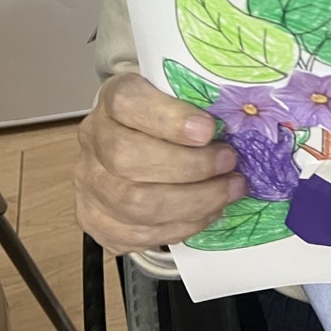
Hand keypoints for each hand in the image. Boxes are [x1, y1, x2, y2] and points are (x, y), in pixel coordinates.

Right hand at [74, 71, 245, 254]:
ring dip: (193, 201)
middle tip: (228, 162)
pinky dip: (181, 226)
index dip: (168, 119)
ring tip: (229, 190)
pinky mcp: (97, 222)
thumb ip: (197, 103)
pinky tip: (208, 212)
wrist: (130, 147)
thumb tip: (240, 118)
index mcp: (113, 98)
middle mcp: (93, 139)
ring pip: (134, 203)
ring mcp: (89, 184)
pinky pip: (137, 234)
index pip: (127, 103)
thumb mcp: (177, 96)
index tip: (208, 129)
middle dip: (189, 166)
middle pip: (128, 157)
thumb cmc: (164, 119)